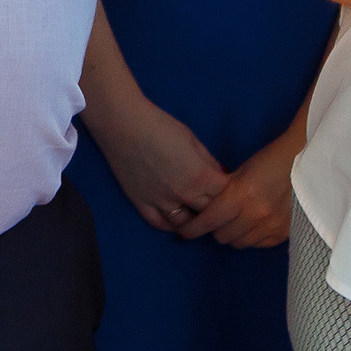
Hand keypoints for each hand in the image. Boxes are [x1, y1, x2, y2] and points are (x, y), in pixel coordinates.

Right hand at [86, 91, 229, 233]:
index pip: (225, 194)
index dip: (226, 190)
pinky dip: (170, 225)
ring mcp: (162, 202)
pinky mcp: (141, 204)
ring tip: (195, 214)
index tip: (224, 186)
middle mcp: (184, 194)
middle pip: (208, 212)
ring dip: (193, 220)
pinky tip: (175, 221)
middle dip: (213, 206)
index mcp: (201, 176)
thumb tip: (221, 175)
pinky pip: (159, 224)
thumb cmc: (161, 126)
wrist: (123, 125)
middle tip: (211, 200)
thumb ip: (209, 161)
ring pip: (186, 224)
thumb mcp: (193, 140)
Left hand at [177, 128, 302, 248]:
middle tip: (217, 219)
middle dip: (215, 229)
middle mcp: (255, 215)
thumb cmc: (268, 162)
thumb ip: (222, 193)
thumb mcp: (239, 173)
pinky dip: (251, 237)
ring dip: (233, 234)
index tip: (182, 232)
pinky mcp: (283, 233)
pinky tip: (253, 225)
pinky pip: (258, 245)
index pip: (208, 221)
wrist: (304, 163)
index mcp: (240, 195)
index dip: (192, 229)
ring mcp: (271, 227)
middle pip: (222, 236)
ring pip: (239, 243)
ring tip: (236, 222)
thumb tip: (203, 210)